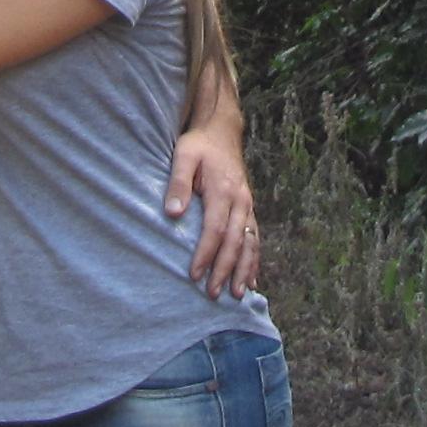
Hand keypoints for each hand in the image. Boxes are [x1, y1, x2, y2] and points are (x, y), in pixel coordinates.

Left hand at [166, 126, 258, 297]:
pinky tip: (251, 279)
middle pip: (234, 241)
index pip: (215, 229)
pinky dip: (254, 260)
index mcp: (223, 190)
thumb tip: (172, 213)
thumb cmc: (199, 145)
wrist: (222, 131)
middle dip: (225, 269)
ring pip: (249, 242)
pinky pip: (255, 237)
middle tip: (213, 294)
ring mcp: (247, 205)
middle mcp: (240, 200)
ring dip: (243, 269)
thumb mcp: (183, 157)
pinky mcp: (249, 208)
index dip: (206, 253)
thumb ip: (178, 184)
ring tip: (237, 294)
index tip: (195, 275)